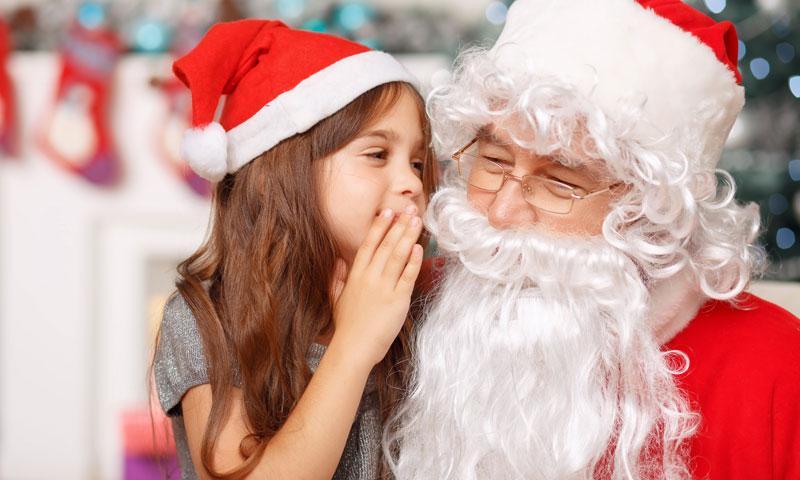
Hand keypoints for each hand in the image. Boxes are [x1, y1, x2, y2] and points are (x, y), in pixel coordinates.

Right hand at [329, 205, 423, 367]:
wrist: (353, 348)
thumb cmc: (346, 327)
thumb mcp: (336, 298)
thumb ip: (337, 277)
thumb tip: (338, 260)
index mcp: (355, 275)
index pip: (369, 244)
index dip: (379, 226)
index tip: (387, 212)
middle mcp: (370, 277)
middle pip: (386, 245)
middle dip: (399, 225)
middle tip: (410, 208)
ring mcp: (384, 288)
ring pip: (398, 255)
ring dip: (408, 236)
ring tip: (417, 220)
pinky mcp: (397, 300)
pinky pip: (407, 276)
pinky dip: (414, 260)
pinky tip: (419, 247)